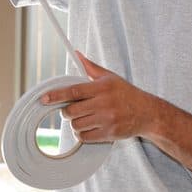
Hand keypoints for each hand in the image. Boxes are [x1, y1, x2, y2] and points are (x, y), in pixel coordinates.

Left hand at [41, 52, 158, 142]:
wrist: (147, 113)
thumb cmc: (126, 93)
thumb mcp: (110, 77)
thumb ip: (91, 67)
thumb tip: (76, 54)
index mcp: (102, 88)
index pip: (74, 91)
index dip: (56, 95)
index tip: (44, 99)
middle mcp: (104, 104)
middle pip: (71, 111)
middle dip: (68, 111)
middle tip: (73, 109)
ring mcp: (107, 120)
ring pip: (77, 125)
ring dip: (76, 123)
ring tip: (85, 118)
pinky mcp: (109, 134)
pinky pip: (85, 137)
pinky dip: (83, 134)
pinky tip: (91, 127)